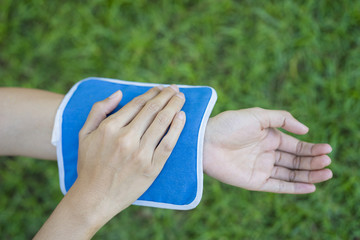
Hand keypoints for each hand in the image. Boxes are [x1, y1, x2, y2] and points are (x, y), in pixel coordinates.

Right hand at [35, 85, 185, 238]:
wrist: (94, 198)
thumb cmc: (89, 165)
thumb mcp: (84, 134)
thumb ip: (99, 110)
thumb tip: (119, 93)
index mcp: (110, 128)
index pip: (137, 104)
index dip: (151, 93)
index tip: (160, 88)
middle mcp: (126, 138)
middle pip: (152, 110)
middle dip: (166, 95)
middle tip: (175, 89)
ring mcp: (140, 154)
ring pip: (162, 122)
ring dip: (174, 106)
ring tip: (180, 98)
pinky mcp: (151, 168)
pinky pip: (168, 144)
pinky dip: (177, 128)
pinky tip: (182, 117)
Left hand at [203, 108, 331, 193]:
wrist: (204, 141)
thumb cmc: (228, 125)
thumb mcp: (257, 116)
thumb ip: (282, 119)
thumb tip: (306, 130)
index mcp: (269, 137)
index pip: (296, 146)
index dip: (312, 148)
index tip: (327, 149)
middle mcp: (267, 153)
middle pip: (296, 161)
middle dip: (313, 162)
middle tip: (328, 162)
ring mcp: (261, 168)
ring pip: (291, 174)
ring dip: (309, 174)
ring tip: (327, 173)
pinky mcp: (254, 182)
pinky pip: (278, 186)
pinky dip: (294, 188)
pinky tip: (310, 186)